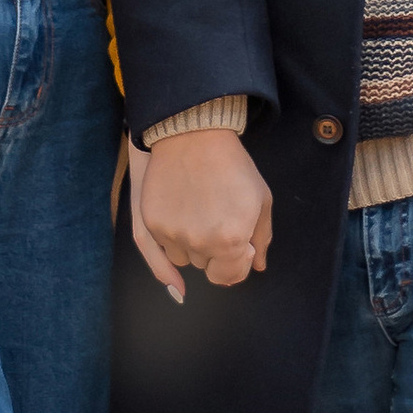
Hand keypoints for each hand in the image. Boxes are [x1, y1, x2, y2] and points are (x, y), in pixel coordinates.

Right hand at [133, 129, 273, 300]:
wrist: (193, 135)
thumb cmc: (232, 166)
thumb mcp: (260, 199)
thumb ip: (261, 237)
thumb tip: (256, 265)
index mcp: (231, 240)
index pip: (229, 276)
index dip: (235, 263)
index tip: (238, 246)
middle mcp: (200, 243)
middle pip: (205, 267)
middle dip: (214, 250)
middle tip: (216, 218)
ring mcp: (172, 234)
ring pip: (182, 259)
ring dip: (191, 245)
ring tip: (197, 211)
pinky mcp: (151, 223)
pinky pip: (162, 245)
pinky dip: (171, 234)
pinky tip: (181, 209)